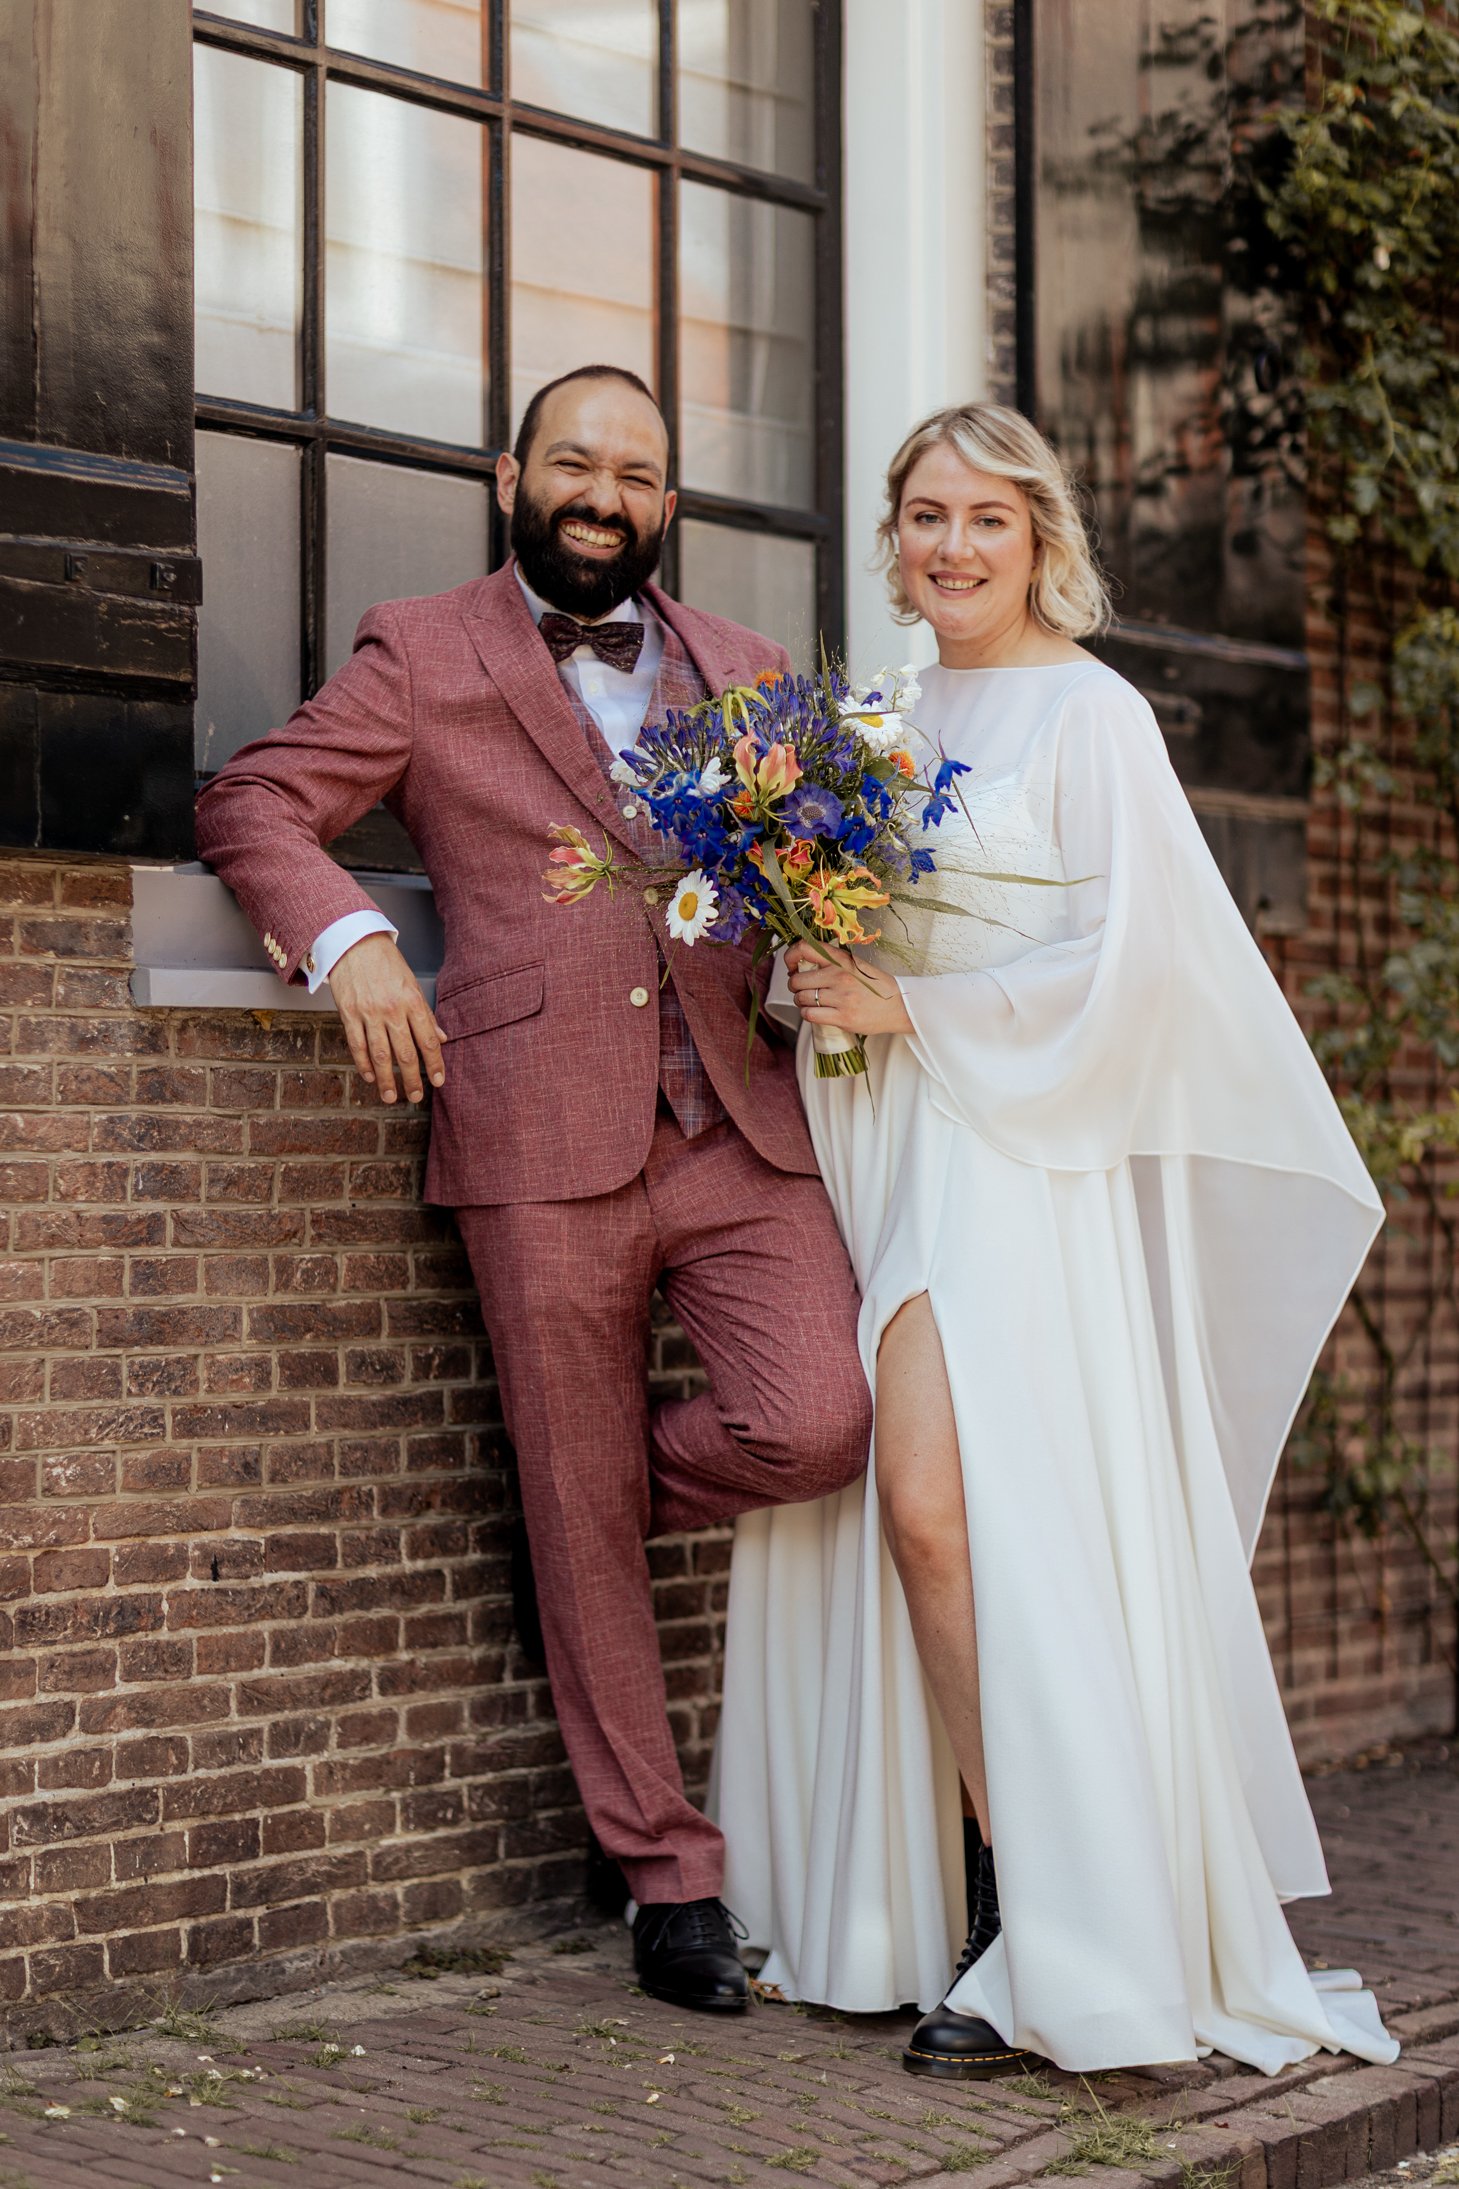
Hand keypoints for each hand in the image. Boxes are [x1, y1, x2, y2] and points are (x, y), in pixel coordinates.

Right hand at [327, 934, 446, 1103]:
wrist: (354, 942)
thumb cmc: (386, 963)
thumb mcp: (412, 984)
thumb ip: (426, 1014)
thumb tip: (442, 1039)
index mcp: (412, 1001)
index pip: (428, 1040)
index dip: (434, 1064)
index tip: (438, 1081)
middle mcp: (392, 1010)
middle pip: (405, 1053)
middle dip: (411, 1080)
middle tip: (415, 1097)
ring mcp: (369, 1013)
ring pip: (380, 1055)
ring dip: (386, 1080)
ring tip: (390, 1097)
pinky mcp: (348, 1014)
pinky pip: (357, 1045)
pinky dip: (363, 1064)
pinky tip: (370, 1077)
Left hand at [786, 940, 912, 1037]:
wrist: (900, 1006)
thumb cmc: (876, 986)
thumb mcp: (855, 965)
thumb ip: (832, 961)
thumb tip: (802, 962)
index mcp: (841, 960)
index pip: (804, 948)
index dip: (790, 957)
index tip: (791, 966)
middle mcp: (840, 976)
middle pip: (797, 979)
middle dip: (794, 986)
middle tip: (801, 989)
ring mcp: (841, 998)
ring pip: (801, 998)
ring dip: (801, 1001)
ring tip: (811, 1001)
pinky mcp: (843, 1018)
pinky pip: (810, 1014)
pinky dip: (807, 1014)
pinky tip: (816, 1012)